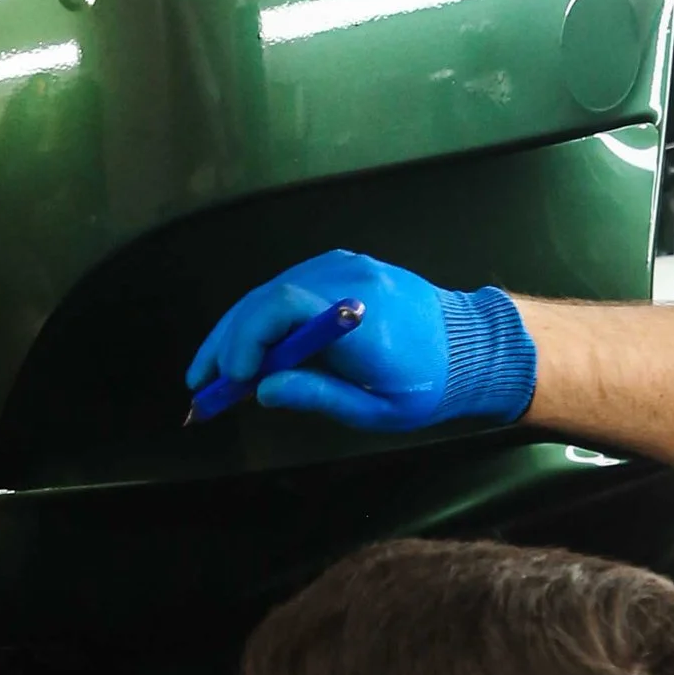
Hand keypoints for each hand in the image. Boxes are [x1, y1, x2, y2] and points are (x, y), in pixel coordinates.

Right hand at [184, 249, 534, 432]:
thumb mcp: (376, 408)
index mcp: (360, 317)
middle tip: (202, 382)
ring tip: (215, 369)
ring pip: (270, 291)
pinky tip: (248, 345)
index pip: (284, 308)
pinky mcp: (342, 266)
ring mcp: (345, 267)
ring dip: (238, 329)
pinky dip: (262, 315)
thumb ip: (317, 395)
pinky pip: (288, 287)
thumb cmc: (427, 385)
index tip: (234, 378)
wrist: (471, 346)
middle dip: (228, 341)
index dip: (247, 339)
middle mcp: (348, 281)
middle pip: (266, 298)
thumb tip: (262, 389)